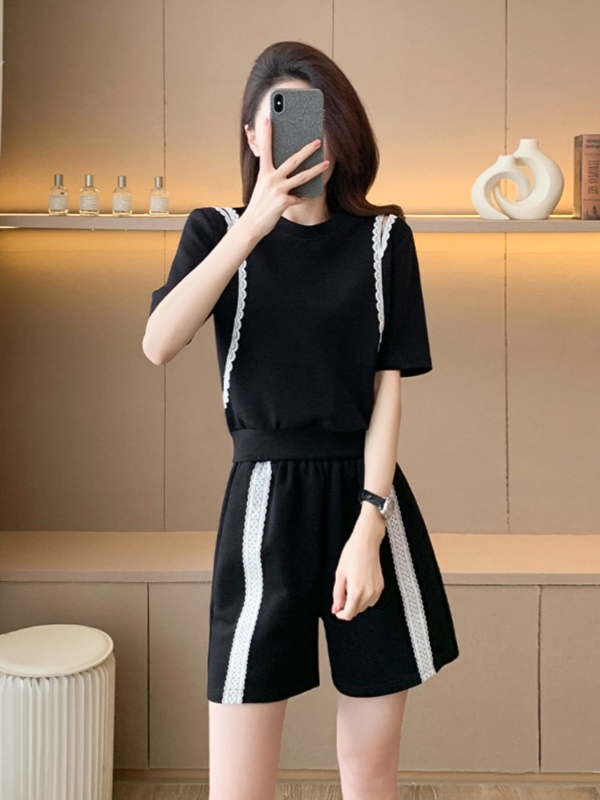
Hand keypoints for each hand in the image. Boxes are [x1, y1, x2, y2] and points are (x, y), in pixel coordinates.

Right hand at [241, 114, 329, 240]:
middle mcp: (270, 179)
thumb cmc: (259, 203)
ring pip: (301, 177)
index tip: (268, 118)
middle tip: (318, 141)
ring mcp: (277, 190)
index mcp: (263, 172)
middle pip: (292, 160)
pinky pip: (299, 197)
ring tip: (326, 163)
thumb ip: (272, 174)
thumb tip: (287, 166)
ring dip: (316, 170)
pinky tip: (304, 196)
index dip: (266, 133)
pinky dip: (302, 197)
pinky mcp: (283, 202)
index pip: (265, 149)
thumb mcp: (262, 185)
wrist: (252, 224)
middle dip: (306, 150)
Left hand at [331, 511, 385, 620]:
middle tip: (343, 591)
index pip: (349, 614)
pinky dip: (365, 597)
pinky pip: (372, 600)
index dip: (341, 614)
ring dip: (357, 602)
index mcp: (357, 591)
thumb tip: (336, 608)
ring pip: (364, 606)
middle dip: (348, 606)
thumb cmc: (352, 555)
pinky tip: (360, 585)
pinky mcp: (381, 586)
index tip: (337, 609)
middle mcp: (369, 594)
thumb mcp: (340, 574)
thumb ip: (338, 594)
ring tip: (352, 585)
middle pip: (357, 611)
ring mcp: (376, 590)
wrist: (366, 543)